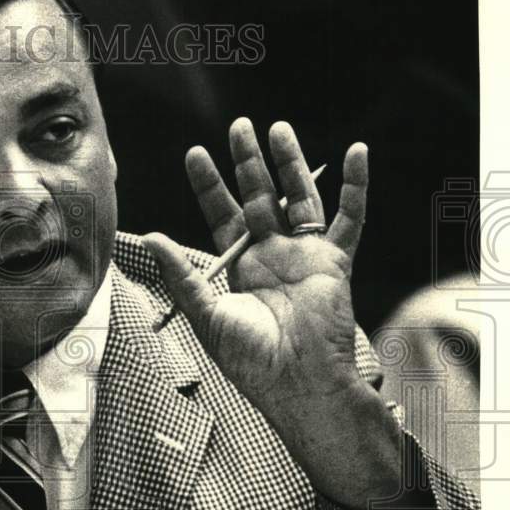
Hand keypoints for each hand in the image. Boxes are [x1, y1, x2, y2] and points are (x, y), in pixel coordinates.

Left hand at [144, 118, 401, 507]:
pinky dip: (358, 186)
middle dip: (247, 162)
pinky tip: (359, 152)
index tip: (195, 154)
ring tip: (278, 128)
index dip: (209, 185)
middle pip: (259, 196)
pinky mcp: (334, 260)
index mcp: (238, 265)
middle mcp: (271, 254)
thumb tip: (150, 237)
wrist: (298, 383)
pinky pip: (350, 217)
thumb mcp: (205, 314)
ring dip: (291, 162)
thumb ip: (181, 274)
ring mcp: (304, 253)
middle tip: (238, 126)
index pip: (222, 214)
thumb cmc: (249, 358)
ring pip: (299, 197)